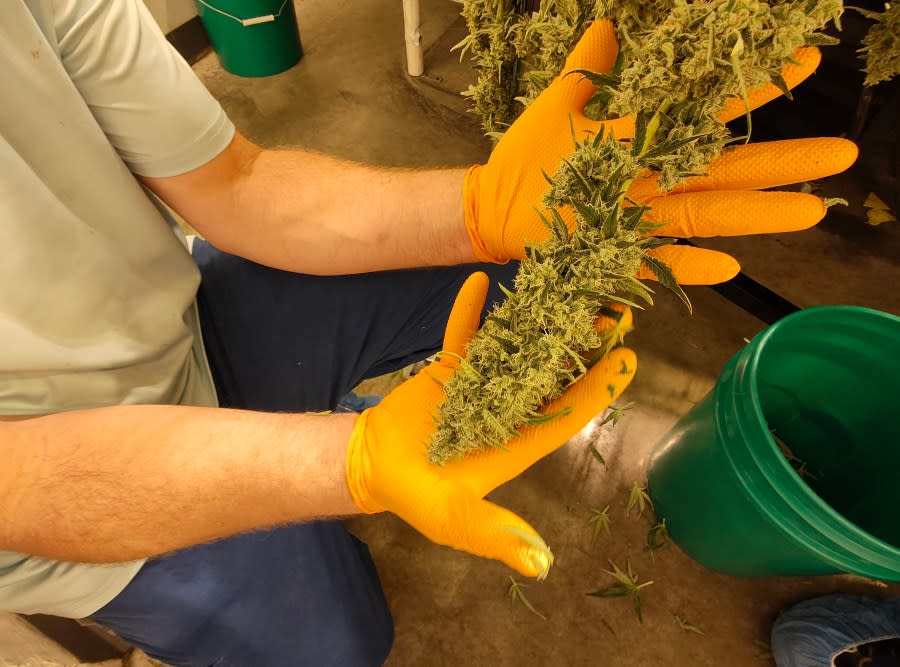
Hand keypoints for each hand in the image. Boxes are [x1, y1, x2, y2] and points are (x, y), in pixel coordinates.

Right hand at [345, 272, 635, 576]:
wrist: (374, 467)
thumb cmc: (418, 496)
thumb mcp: (455, 520)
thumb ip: (494, 534)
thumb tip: (541, 566)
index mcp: (519, 443)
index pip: (568, 411)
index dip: (599, 387)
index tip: (628, 357)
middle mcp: (509, 409)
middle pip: (555, 371)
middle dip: (585, 343)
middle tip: (616, 309)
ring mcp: (481, 383)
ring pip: (517, 346)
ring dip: (539, 318)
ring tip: (569, 286)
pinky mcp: (450, 367)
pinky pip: (463, 333)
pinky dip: (470, 310)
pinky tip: (481, 279)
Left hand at [462, 19, 857, 283]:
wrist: (491, 205)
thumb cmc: (526, 155)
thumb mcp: (560, 101)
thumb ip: (590, 67)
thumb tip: (612, 23)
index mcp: (644, 139)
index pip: (708, 113)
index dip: (753, 90)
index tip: (802, 64)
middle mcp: (652, 180)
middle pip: (726, 171)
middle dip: (782, 162)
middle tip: (842, 153)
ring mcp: (636, 218)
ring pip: (705, 215)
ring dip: (756, 214)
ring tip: (810, 209)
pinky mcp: (613, 252)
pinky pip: (656, 262)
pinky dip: (688, 265)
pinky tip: (727, 266)